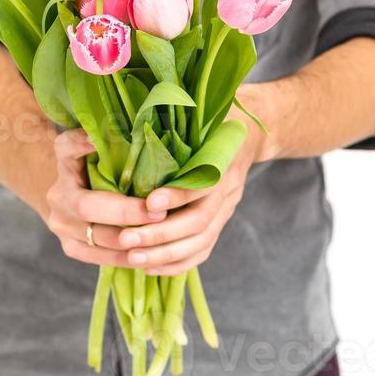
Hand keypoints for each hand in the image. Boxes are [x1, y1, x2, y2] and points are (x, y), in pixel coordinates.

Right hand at [43, 129, 167, 267]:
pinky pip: (96, 257)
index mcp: (64, 161)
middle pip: (86, 206)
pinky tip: (146, 254)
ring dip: (129, 239)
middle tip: (157, 213)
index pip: (66, 147)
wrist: (73, 199)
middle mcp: (57, 193)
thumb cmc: (101, 170)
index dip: (81, 144)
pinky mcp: (69, 246)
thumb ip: (113, 140)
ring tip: (159, 237)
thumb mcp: (104, 150)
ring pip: (94, 237)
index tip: (98, 141)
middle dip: (125, 212)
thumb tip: (134, 127)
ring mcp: (59, 223)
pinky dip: (123, 257)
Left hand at [109, 106, 267, 275]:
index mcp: (224, 161)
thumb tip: (133, 115)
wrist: (249, 132)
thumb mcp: (200, 110)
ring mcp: (227, 209)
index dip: (177, 196)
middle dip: (160, 234)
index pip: (203, 185)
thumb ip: (176, 115)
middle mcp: (229, 190)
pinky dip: (176, 263)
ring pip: (200, 242)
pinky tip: (148, 266)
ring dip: (164, 254)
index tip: (148, 203)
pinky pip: (202, 251)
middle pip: (199, 221)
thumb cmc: (213, 116)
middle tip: (126, 238)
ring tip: (132, 256)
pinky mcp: (220, 223)